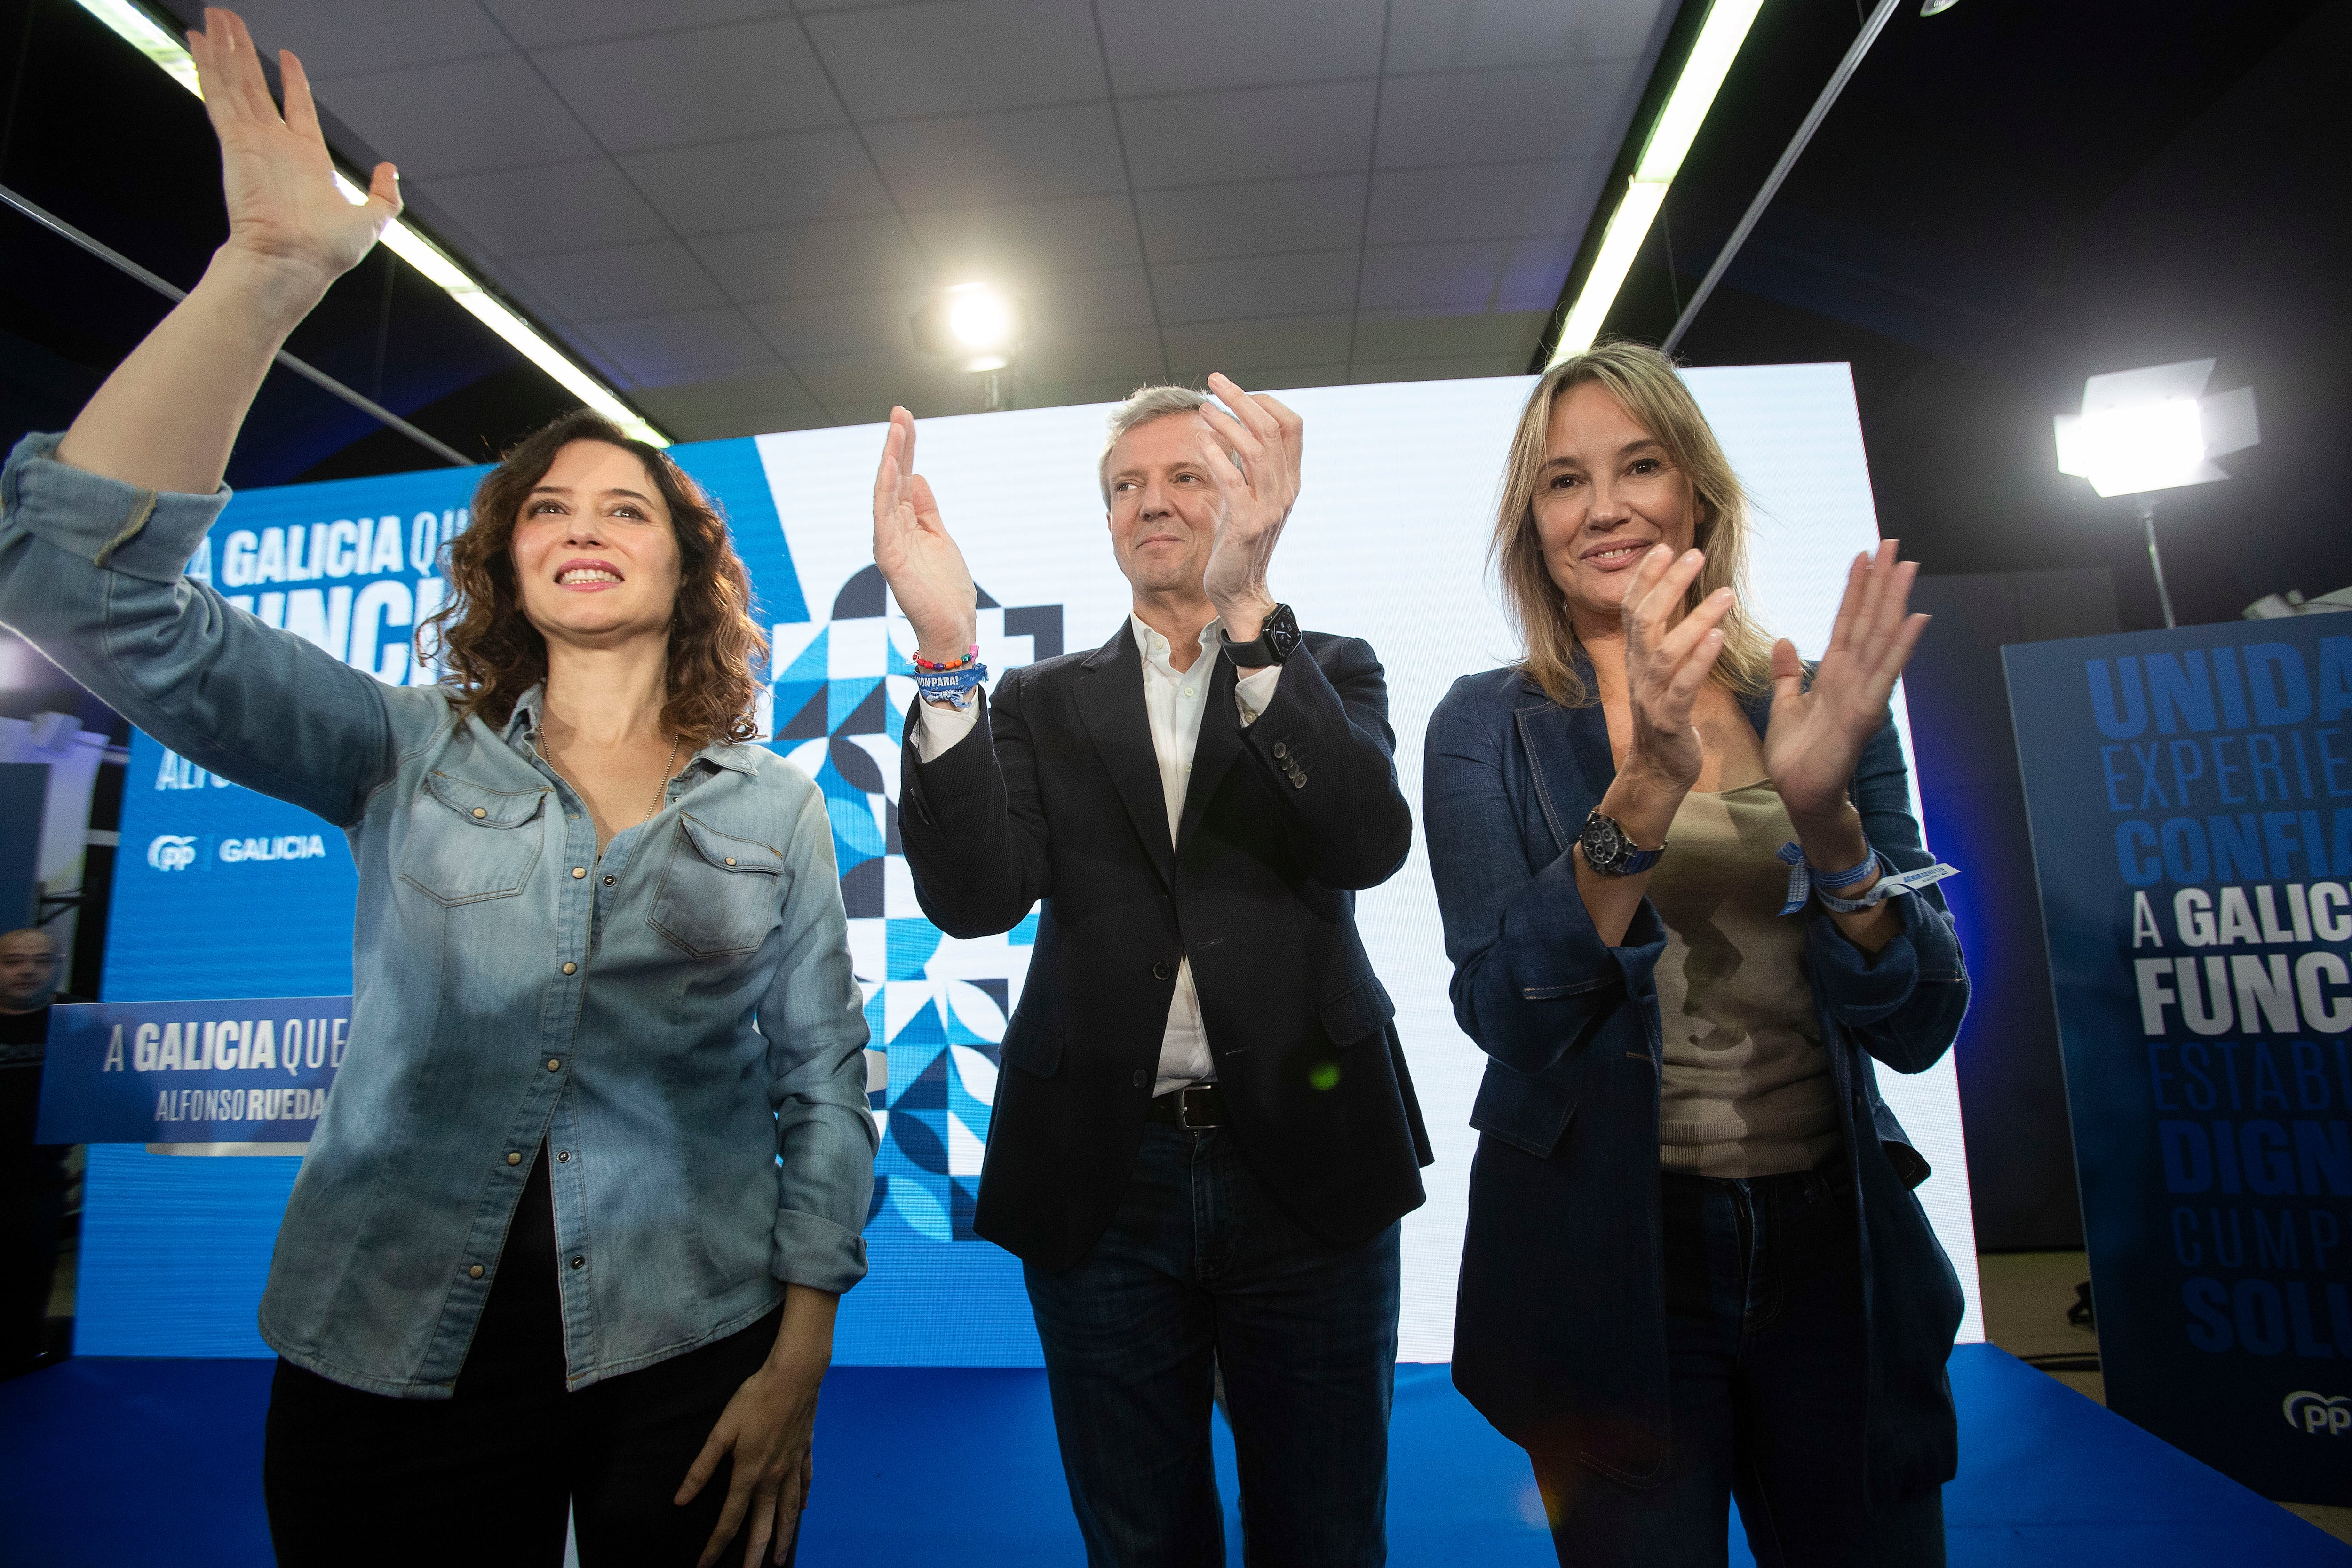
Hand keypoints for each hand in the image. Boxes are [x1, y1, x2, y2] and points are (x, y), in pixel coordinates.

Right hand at [188, 10, 398, 298]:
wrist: (294, 264)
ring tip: (214, 17)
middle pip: (255, 86)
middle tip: (230, 21)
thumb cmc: (325, 252)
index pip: (297, 107)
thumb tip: (390, 170)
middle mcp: (275, 146)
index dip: (291, 81)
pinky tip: (200, 41)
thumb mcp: (372, 220)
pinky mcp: (234, 142)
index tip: (286, 56)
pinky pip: (219, 95)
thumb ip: (384, 195)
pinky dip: (209, 66)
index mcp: (306, 158)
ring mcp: (252, 141)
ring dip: (223, 48)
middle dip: (243, 52)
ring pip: (234, 82)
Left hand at [676, 1353, 824, 1567]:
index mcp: (748, 1474)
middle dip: (755, 1555)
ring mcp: (792, 1466)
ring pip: (788, 1511)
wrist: (795, 1376)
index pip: (729, 1520)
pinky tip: (800, 1510)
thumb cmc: (755, 1399)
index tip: (705, 1566)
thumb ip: (701, 1467)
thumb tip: (681, 1499)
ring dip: (783, 1537)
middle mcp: (772, 1477)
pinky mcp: (804, 1451)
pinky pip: (804, 1483)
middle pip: (763, 1525)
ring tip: (779, 1557)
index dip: (715, 1546)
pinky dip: (801, 1500)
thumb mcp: (721, 1431)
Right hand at [871, 406, 978, 663]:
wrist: (951, 626)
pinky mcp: (889, 555)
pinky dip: (885, 489)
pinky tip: (890, 465)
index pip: (903, 477)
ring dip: (890, 458)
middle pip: (893, 478)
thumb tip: (916, 475)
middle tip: (899, 410)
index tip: (906, 417)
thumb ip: (926, 509)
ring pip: (885, 491)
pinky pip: (883, 516)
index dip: (905, 448)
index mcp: (905, 523)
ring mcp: (888, 541)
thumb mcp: (940, 537)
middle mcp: (892, 528)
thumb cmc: (946, 588)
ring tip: (896, 428)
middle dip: (897, 443)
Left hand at [1194, 372, 1302, 639]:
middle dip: (1242, 399)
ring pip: (1256, 449)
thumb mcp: (1247, 496)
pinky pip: (1233, 481)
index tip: (1235, 393)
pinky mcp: (1247, 523)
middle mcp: (1285, 490)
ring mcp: (1269, 507)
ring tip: (1203, 410)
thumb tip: (1225, 427)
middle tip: (1215, 381)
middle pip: (1272, 428)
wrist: (1240, 589)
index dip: (1264, 402)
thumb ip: (1244, 466)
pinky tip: (1200, 442)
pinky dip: (1217, 457)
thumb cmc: (1238, 541)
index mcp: (1289, 480)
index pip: (1291, 425)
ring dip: (1226, 423)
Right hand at [1617, 545, 1736, 792]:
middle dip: (1668, 584)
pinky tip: (1718, 637)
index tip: (1665, 546)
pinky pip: (1682, 686)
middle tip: (1694, 554)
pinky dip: (1699, 660)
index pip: (1634, 609)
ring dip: (1694, 618)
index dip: (1646, 577)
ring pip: (1666, 650)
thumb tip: (1679, 601)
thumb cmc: (1666, 717)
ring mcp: (1651, 695)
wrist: (1657, 771)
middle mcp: (1639, 671)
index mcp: (1637, 658)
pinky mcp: (1669, 719)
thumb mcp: (1662, 673)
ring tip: (1725, 593)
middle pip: (1645, 619)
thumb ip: (1668, 639)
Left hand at [1765, 540, 1929, 823]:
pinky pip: (1885, 673)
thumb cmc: (1796, 755)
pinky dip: (1901, 645)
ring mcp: (1864, 692)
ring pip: (1882, 637)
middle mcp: (1854, 676)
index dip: (1855, 588)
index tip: (1863, 555)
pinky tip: (1916, 618)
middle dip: (1880, 582)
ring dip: (1895, 601)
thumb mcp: (1784, 704)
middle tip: (1892, 542)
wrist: (1800, 794)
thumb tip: (1784, 640)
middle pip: (1869, 619)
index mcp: (1835, 673)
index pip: (1847, 621)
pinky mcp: (1866, 713)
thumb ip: (1787, 673)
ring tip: (1906, 565)